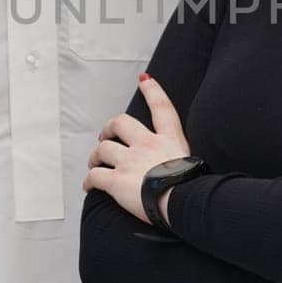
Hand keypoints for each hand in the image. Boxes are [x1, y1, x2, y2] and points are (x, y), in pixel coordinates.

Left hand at [82, 72, 190, 222]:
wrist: (183, 202)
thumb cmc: (191, 189)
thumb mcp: (191, 166)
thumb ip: (177, 162)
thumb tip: (174, 171)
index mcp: (169, 140)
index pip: (162, 108)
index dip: (153, 90)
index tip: (145, 80)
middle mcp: (148, 145)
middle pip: (121, 123)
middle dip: (109, 127)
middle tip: (105, 135)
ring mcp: (130, 161)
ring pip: (103, 149)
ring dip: (95, 156)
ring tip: (95, 163)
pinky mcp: (116, 181)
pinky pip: (95, 176)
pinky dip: (89, 181)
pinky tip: (89, 186)